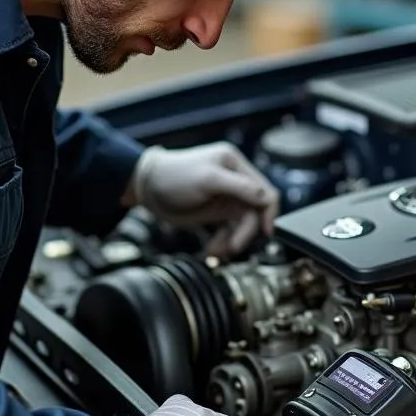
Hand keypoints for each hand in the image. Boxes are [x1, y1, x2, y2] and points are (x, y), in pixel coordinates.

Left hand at [127, 142, 279, 255]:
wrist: (148, 187)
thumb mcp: (208, 179)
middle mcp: (235, 181)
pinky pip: (230, 230)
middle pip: (255, 212)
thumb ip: (240, 187)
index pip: (265, 191)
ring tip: (218, 250)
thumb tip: (267, 198)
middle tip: (233, 247)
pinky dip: (224, 241)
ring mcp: (227, 198)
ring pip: (243, 225)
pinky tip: (213, 248)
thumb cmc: (174, 176)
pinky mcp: (217, 212)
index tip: (265, 232)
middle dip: (245, 232)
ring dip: (234, 240)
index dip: (268, 213)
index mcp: (236, 166)